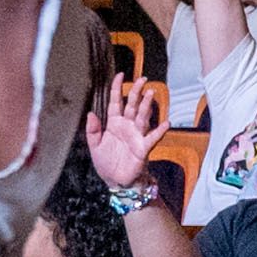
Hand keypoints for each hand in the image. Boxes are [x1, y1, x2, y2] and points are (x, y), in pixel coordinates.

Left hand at [83, 74, 162, 189]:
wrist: (116, 181)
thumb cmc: (106, 163)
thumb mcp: (95, 146)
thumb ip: (92, 130)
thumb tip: (91, 114)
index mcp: (114, 124)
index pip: (116, 102)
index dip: (117, 88)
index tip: (120, 75)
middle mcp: (127, 127)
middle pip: (132, 105)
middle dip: (136, 91)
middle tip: (142, 79)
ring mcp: (136, 136)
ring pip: (142, 116)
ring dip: (147, 105)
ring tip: (150, 93)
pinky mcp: (143, 147)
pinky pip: (152, 137)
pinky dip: (159, 131)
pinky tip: (165, 123)